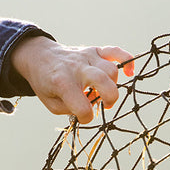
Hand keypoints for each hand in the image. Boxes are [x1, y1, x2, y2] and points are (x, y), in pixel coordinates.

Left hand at [10, 36, 134, 123]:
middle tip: (104, 105)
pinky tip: (129, 72)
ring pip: (111, 70)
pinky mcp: (94, 50)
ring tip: (104, 91)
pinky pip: (116, 51)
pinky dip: (127, 61)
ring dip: (113, 85)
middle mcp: (77, 68)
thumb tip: (92, 106)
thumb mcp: (51, 103)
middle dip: (109, 99)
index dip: (86, 118)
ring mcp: (87, 57)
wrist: (40, 56)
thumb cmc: (46, 83)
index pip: (83, 107)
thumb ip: (70, 110)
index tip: (82, 117)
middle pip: (103, 82)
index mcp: (62, 83)